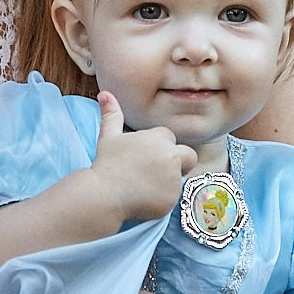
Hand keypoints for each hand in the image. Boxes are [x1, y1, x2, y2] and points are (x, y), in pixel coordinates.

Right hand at [90, 91, 195, 222]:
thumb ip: (111, 114)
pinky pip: (172, 197)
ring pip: (179, 178)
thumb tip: (105, 93)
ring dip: (167, 181)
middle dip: (179, 161)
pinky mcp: (172, 199)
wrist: (105, 194)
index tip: (143, 156)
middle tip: (156, 170)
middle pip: (189, 156)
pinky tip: (143, 198)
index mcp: (159, 138)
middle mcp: (172, 157)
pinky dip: (161, 199)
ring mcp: (174, 179)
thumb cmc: (107, 164)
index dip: (158, 147)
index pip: (169, 138)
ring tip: (143, 185)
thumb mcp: (108, 136)